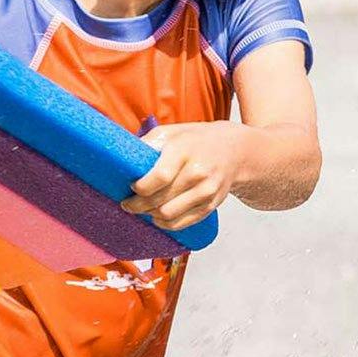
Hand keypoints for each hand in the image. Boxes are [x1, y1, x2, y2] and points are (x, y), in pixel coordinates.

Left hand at [121, 122, 250, 230]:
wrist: (236, 150)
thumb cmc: (197, 140)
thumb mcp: (173, 132)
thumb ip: (148, 143)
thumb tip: (121, 157)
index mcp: (185, 151)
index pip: (159, 177)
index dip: (140, 187)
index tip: (131, 186)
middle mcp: (199, 172)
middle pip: (160, 199)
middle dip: (137, 205)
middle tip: (127, 203)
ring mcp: (207, 190)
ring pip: (169, 214)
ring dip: (150, 215)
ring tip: (142, 209)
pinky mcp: (212, 204)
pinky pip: (183, 223)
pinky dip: (165, 223)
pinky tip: (157, 216)